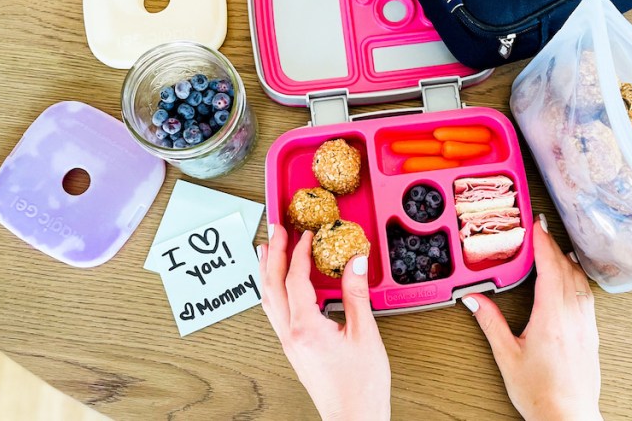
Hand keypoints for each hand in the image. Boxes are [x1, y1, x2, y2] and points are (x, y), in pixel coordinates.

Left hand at [257, 224, 390, 420]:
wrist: (352, 417)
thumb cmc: (360, 385)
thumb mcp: (365, 334)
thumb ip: (356, 295)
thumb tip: (354, 262)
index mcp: (306, 328)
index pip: (296, 279)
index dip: (300, 252)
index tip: (307, 233)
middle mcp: (291, 334)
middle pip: (272, 285)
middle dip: (273, 253)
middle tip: (276, 228)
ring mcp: (289, 342)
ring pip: (268, 299)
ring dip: (266, 270)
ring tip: (267, 248)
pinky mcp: (294, 348)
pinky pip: (275, 312)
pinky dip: (273, 290)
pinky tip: (278, 284)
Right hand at [462, 215, 601, 420]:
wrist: (568, 417)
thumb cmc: (541, 393)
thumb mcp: (507, 356)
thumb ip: (491, 323)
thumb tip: (474, 300)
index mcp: (551, 318)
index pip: (549, 269)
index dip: (542, 244)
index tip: (536, 226)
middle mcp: (573, 317)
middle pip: (565, 269)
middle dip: (552, 246)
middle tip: (541, 229)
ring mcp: (586, 325)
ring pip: (579, 281)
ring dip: (567, 261)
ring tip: (557, 248)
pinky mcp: (591, 334)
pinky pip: (587, 296)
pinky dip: (578, 279)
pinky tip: (573, 279)